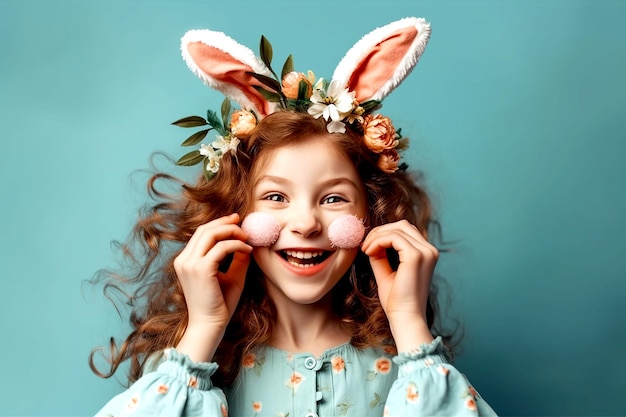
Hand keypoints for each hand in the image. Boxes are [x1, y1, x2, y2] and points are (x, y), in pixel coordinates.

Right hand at [173, 213, 251, 360]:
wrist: (209, 326)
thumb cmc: (219, 305)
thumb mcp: (230, 277)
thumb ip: (237, 259)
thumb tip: (247, 243)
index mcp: (185, 261)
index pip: (201, 234)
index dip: (218, 224)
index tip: (235, 220)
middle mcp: (184, 260)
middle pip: (205, 230)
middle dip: (225, 222)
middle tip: (242, 220)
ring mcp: (189, 264)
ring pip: (211, 234)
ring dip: (232, 231)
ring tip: (247, 237)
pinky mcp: (200, 269)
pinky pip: (221, 248)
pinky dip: (236, 244)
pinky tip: (247, 249)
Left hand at [361, 220, 437, 349]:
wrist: (404, 318)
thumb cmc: (397, 300)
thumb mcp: (387, 272)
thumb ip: (382, 255)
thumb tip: (372, 240)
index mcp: (426, 254)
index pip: (405, 231)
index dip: (384, 233)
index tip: (368, 246)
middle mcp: (429, 250)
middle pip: (402, 225)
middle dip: (380, 231)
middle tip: (364, 245)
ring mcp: (425, 252)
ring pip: (397, 229)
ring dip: (377, 236)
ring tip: (366, 250)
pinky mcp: (415, 256)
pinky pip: (393, 237)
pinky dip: (378, 241)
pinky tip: (369, 252)